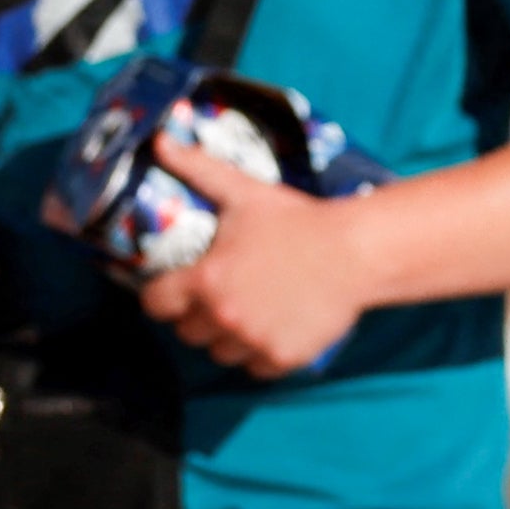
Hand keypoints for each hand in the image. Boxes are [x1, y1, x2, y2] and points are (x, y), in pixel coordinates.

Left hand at [145, 172, 375, 380]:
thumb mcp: (244, 192)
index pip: (156, 304)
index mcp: (205, 279)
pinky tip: (274, 327)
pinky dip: (260, 354)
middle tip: (219, 296)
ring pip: (220, 354)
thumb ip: (197, 169)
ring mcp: (252, 341)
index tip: (171, 291)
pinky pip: (255, 368)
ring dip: (227, 337)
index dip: (160, 296)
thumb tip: (160, 139)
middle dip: (197, 316)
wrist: (353, 251)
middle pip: (187, 333)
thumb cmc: (297, 220)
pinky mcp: (281, 359)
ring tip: (247, 313)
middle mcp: (223, 316)